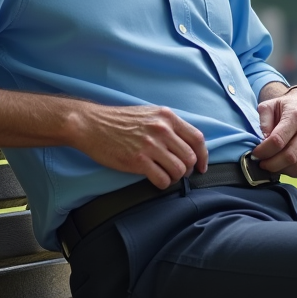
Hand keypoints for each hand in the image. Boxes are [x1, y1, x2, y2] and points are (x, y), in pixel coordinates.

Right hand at [69, 103, 208, 189]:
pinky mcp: (138, 161)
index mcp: (167, 117)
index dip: (204, 156)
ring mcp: (150, 145)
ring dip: (175, 177)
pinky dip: (163, 183)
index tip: (202, 166)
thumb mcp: (149, 114)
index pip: (197, 139)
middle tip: (178, 172)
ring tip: (165, 175)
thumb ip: (168, 125)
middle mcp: (162, 129)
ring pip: (179, 170)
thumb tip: (186, 144)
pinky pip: (163, 179)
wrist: (92, 125)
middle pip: (190, 157)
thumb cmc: (119, 120)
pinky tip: (155, 179)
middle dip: (188, 169)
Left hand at [252, 87, 296, 177]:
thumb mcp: (269, 105)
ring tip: (271, 163)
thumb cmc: (285, 106)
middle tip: (261, 162)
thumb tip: (263, 141)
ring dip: (280, 169)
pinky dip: (290, 171)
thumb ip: (263, 121)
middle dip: (271, 164)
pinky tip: (282, 164)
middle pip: (289, 157)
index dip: (263, 151)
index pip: (278, 141)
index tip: (255, 153)